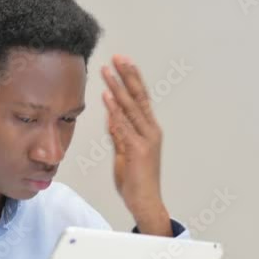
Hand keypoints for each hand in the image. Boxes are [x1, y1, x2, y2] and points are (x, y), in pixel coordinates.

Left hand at [101, 55, 171, 235]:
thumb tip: (111, 117)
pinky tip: (107, 96)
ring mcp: (146, 140)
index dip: (132, 79)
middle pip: (139, 97)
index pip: (140, 98)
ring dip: (118, 87)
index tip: (122, 62)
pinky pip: (124, 126)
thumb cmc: (136, 181)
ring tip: (108, 70)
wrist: (145, 202)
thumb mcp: (125, 153)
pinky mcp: (138, 150)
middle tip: (118, 56)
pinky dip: (115, 110)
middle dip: (128, 75)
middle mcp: (150, 131)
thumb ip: (119, 134)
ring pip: (131, 108)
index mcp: (149, 130)